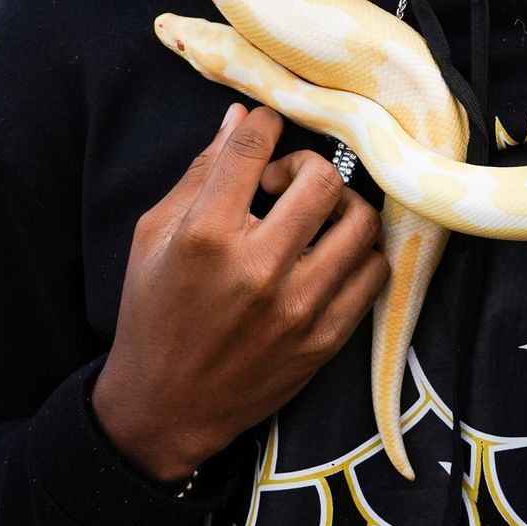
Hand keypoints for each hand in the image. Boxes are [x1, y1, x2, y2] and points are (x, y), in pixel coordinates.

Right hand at [92, 104, 388, 482]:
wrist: (166, 407)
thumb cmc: (154, 313)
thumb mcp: (154, 236)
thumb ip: (200, 174)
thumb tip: (240, 118)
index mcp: (206, 237)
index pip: (253, 149)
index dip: (265, 125)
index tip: (266, 127)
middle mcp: (258, 270)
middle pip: (321, 180)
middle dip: (305, 166)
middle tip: (284, 184)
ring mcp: (298, 308)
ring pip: (359, 223)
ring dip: (339, 206)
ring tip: (313, 218)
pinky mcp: (324, 339)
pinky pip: (372, 273)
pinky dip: (357, 252)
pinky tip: (328, 255)